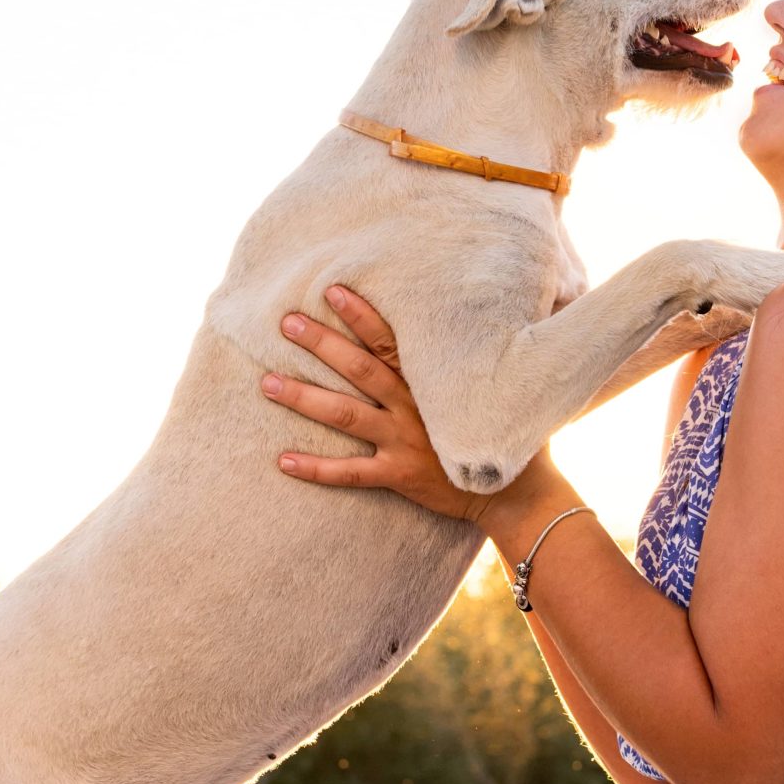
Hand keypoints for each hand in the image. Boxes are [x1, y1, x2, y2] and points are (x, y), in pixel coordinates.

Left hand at [263, 285, 503, 525]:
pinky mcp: (399, 476)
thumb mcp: (487, 389)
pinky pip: (351, 473)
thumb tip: (474, 317)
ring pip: (345, 415)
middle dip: (322, 344)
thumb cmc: (501, 431)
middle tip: (286, 323)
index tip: (332, 291)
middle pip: (360, 369)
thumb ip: (465, 360)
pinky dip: (316, 469)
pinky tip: (282, 461)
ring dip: (304, 398)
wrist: (517, 493)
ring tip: (267, 383)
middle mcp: (413, 407)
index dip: (361, 315)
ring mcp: (404, 442)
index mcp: (431, 382)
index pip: (390, 341)